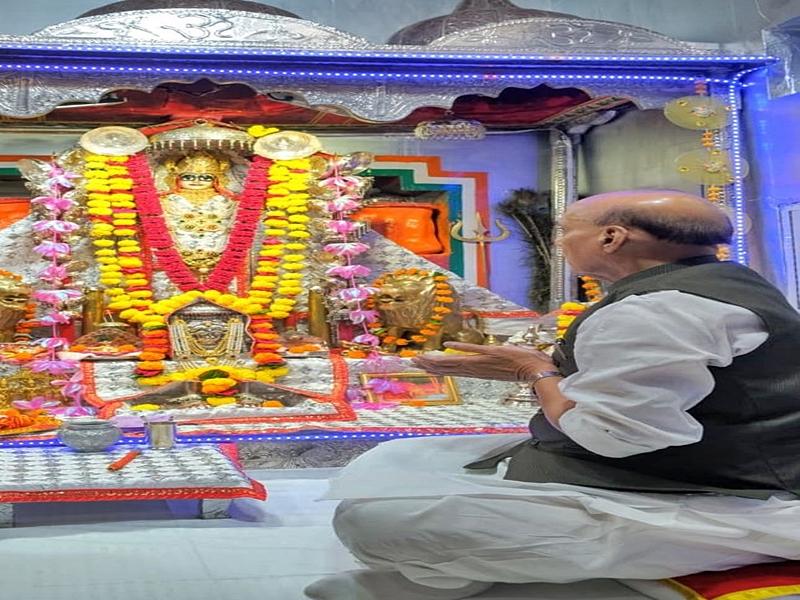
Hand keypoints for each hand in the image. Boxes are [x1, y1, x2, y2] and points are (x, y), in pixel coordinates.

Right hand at [411, 342, 556, 381]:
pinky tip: (447, 346)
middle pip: (449, 368)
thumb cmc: (524, 369)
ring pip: (456, 362)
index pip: (455, 371)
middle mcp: (478, 369)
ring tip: (422, 359)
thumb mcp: (504, 368)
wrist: (536, 370)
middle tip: (414, 362)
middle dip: (431, 365)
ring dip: (438, 360)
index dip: (439, 369)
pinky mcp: (490, 354)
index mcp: (480, 372)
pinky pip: (472, 350)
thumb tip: (492, 359)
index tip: (425, 366)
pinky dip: (460, 348)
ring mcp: (483, 362)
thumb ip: (495, 365)